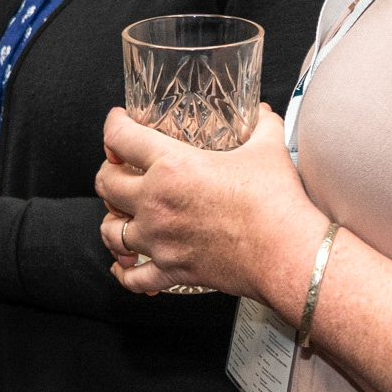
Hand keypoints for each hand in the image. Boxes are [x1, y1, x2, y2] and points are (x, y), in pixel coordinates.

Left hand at [93, 101, 323, 300]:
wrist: (285, 252)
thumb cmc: (276, 203)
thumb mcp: (268, 149)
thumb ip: (261, 126)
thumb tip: (261, 114)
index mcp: (173, 166)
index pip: (121, 138)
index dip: (113, 124)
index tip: (117, 123)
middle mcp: (156, 203)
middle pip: (105, 183)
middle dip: (107, 172)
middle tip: (117, 168)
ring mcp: (160, 240)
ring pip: (110, 231)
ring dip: (111, 220)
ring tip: (120, 216)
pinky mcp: (171, 269)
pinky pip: (133, 276)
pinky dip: (126, 271)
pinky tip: (126, 266)